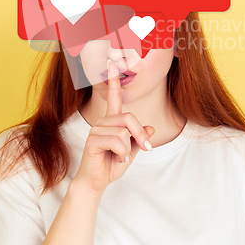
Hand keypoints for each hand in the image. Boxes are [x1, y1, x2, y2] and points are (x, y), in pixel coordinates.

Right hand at [72, 60, 154, 197]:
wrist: (97, 182)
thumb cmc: (112, 164)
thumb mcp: (132, 151)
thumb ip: (140, 138)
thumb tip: (152, 127)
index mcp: (112, 120)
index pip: (113, 96)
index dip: (114, 80)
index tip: (111, 63)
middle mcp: (102, 121)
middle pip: (129, 117)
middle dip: (140, 135)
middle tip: (145, 148)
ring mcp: (96, 129)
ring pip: (124, 132)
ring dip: (129, 149)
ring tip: (121, 156)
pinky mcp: (92, 140)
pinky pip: (118, 141)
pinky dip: (123, 153)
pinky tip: (116, 159)